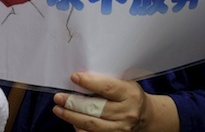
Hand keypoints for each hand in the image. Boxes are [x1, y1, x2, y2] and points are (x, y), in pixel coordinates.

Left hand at [53, 72, 170, 131]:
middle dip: (74, 103)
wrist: (146, 117)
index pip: (107, 88)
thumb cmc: (131, 96)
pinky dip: (80, 129)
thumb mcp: (126, 83)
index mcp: (129, 94)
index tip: (74, 77)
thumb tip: (80, 80)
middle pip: (95, 108)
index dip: (89, 82)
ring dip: (72, 117)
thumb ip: (107, 82)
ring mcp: (120, 129)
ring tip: (58, 109)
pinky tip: (71, 121)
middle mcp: (126, 113)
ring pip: (92, 124)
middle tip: (58, 97)